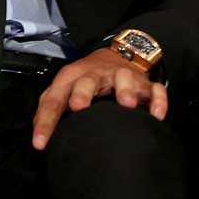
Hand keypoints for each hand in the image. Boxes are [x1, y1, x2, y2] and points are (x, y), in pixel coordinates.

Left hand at [31, 47, 166, 149]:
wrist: (117, 54)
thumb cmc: (86, 80)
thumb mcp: (65, 89)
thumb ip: (50, 109)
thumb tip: (40, 138)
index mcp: (72, 78)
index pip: (54, 99)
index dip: (46, 121)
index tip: (40, 144)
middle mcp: (96, 75)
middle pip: (87, 81)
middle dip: (82, 92)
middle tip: (78, 106)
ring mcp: (122, 76)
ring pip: (124, 78)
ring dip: (125, 89)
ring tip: (126, 104)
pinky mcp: (144, 83)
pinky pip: (154, 90)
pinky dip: (158, 100)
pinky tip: (157, 115)